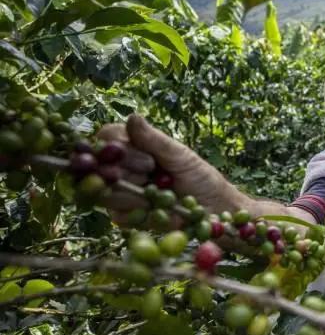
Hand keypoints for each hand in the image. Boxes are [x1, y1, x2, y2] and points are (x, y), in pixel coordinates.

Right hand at [94, 114, 236, 225]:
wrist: (214, 208)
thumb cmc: (199, 176)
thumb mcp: (179, 155)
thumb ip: (153, 139)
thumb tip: (133, 117)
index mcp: (132, 147)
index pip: (105, 138)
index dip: (119, 148)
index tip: (148, 160)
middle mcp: (122, 168)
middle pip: (99, 167)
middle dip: (129, 171)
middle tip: (155, 174)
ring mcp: (122, 193)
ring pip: (105, 192)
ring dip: (135, 194)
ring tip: (161, 193)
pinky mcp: (127, 217)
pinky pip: (119, 216)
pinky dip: (142, 213)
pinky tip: (160, 211)